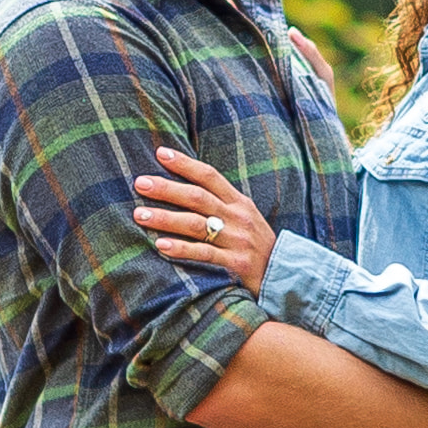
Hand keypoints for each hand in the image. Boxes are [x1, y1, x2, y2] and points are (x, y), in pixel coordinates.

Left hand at [130, 145, 272, 289]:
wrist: (287, 275)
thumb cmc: (256, 245)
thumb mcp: (245, 218)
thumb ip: (221, 203)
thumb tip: (186, 188)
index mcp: (239, 202)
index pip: (210, 176)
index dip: (185, 164)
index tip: (160, 152)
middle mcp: (238, 217)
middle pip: (198, 197)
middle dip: (167, 188)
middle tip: (140, 183)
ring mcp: (237, 240)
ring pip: (196, 224)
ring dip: (166, 218)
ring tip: (140, 215)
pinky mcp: (236, 263)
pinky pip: (204, 254)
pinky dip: (182, 249)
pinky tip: (161, 245)